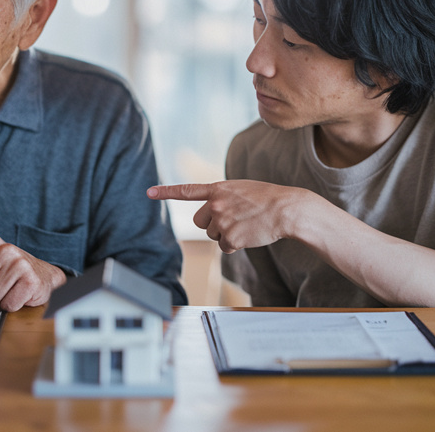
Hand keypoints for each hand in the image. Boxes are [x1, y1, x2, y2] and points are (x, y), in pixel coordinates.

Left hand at [147, 180, 309, 252]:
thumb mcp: (240, 189)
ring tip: (246, 223)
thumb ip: (221, 197)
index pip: (186, 191)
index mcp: (217, 189)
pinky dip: (236, 244)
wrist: (285, 209)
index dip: (166, 192)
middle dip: (213, 224)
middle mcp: (215, 204)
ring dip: (227, 233)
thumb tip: (211, 217)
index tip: (149, 192)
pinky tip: (249, 234)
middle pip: (201, 222)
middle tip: (234, 218)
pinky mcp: (230, 237)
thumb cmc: (266, 198)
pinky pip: (225, 246)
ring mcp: (222, 221)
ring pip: (213, 235)